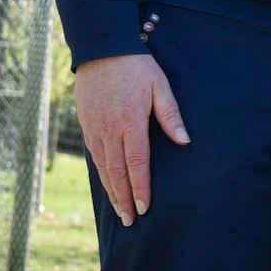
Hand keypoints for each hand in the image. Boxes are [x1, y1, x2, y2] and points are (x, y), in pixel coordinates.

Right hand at [74, 52, 189, 225]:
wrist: (101, 50)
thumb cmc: (137, 66)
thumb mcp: (160, 85)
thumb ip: (170, 114)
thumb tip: (184, 140)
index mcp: (130, 121)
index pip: (137, 163)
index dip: (141, 187)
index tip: (145, 207)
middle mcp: (110, 130)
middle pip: (117, 172)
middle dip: (125, 198)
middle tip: (131, 220)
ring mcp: (95, 129)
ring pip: (103, 168)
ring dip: (112, 191)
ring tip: (120, 211)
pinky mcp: (86, 125)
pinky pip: (94, 156)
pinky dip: (101, 175)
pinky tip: (108, 186)